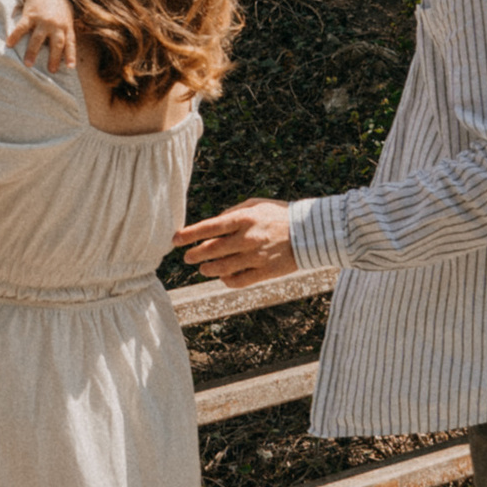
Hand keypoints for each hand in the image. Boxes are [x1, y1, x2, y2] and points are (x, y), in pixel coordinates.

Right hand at [8, 0, 75, 73]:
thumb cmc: (57, 3)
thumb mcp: (67, 15)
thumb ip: (66, 29)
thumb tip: (65, 47)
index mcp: (66, 25)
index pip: (70, 43)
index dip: (70, 55)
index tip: (70, 67)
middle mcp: (56, 24)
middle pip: (56, 43)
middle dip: (53, 58)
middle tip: (50, 70)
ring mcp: (43, 20)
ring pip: (38, 39)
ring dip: (32, 52)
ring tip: (28, 64)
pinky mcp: (30, 15)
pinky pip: (22, 28)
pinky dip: (15, 36)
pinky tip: (9, 44)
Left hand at [177, 198, 297, 288]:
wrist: (311, 233)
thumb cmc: (279, 215)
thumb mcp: (256, 205)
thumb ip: (232, 213)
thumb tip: (212, 224)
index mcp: (244, 218)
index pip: (209, 227)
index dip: (189, 234)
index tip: (175, 240)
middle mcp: (248, 238)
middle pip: (211, 250)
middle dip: (194, 255)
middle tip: (187, 257)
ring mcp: (256, 256)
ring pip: (222, 268)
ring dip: (207, 269)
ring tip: (203, 268)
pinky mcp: (265, 272)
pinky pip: (239, 281)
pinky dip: (226, 280)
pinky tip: (222, 277)